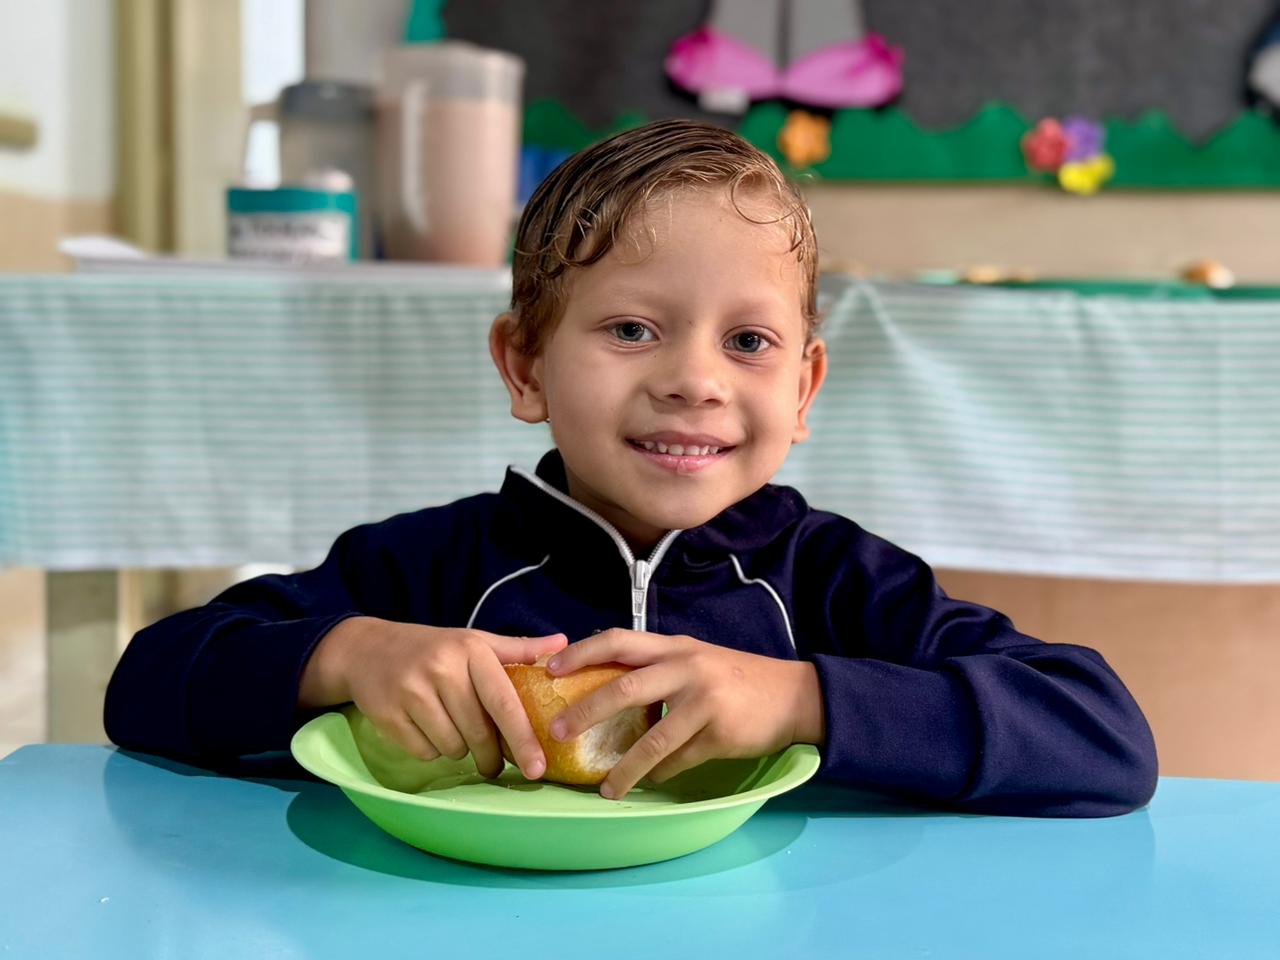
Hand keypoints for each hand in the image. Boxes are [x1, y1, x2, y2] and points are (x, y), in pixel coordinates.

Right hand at [300, 616, 567, 779]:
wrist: (367, 649)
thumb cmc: (433, 648)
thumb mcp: (474, 641)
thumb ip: (518, 648)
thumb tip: (563, 643)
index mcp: (470, 651)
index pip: (503, 702)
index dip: (523, 738)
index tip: (538, 768)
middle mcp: (442, 669)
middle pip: (478, 733)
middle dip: (490, 755)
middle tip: (493, 761)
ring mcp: (412, 692)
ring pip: (452, 747)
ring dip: (458, 749)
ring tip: (452, 729)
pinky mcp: (388, 714)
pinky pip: (424, 752)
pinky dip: (430, 749)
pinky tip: (425, 728)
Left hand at [544, 630, 823, 799]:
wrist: (793, 695)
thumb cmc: (735, 678)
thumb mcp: (695, 659)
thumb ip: (657, 666)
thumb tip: (604, 685)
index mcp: (674, 646)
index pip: (618, 640)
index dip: (581, 652)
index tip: (549, 668)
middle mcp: (686, 668)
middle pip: (625, 686)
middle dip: (586, 710)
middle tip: (558, 729)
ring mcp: (704, 702)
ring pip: (652, 738)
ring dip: (624, 767)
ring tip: (605, 787)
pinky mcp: (720, 734)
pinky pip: (678, 761)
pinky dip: (658, 775)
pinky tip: (646, 783)